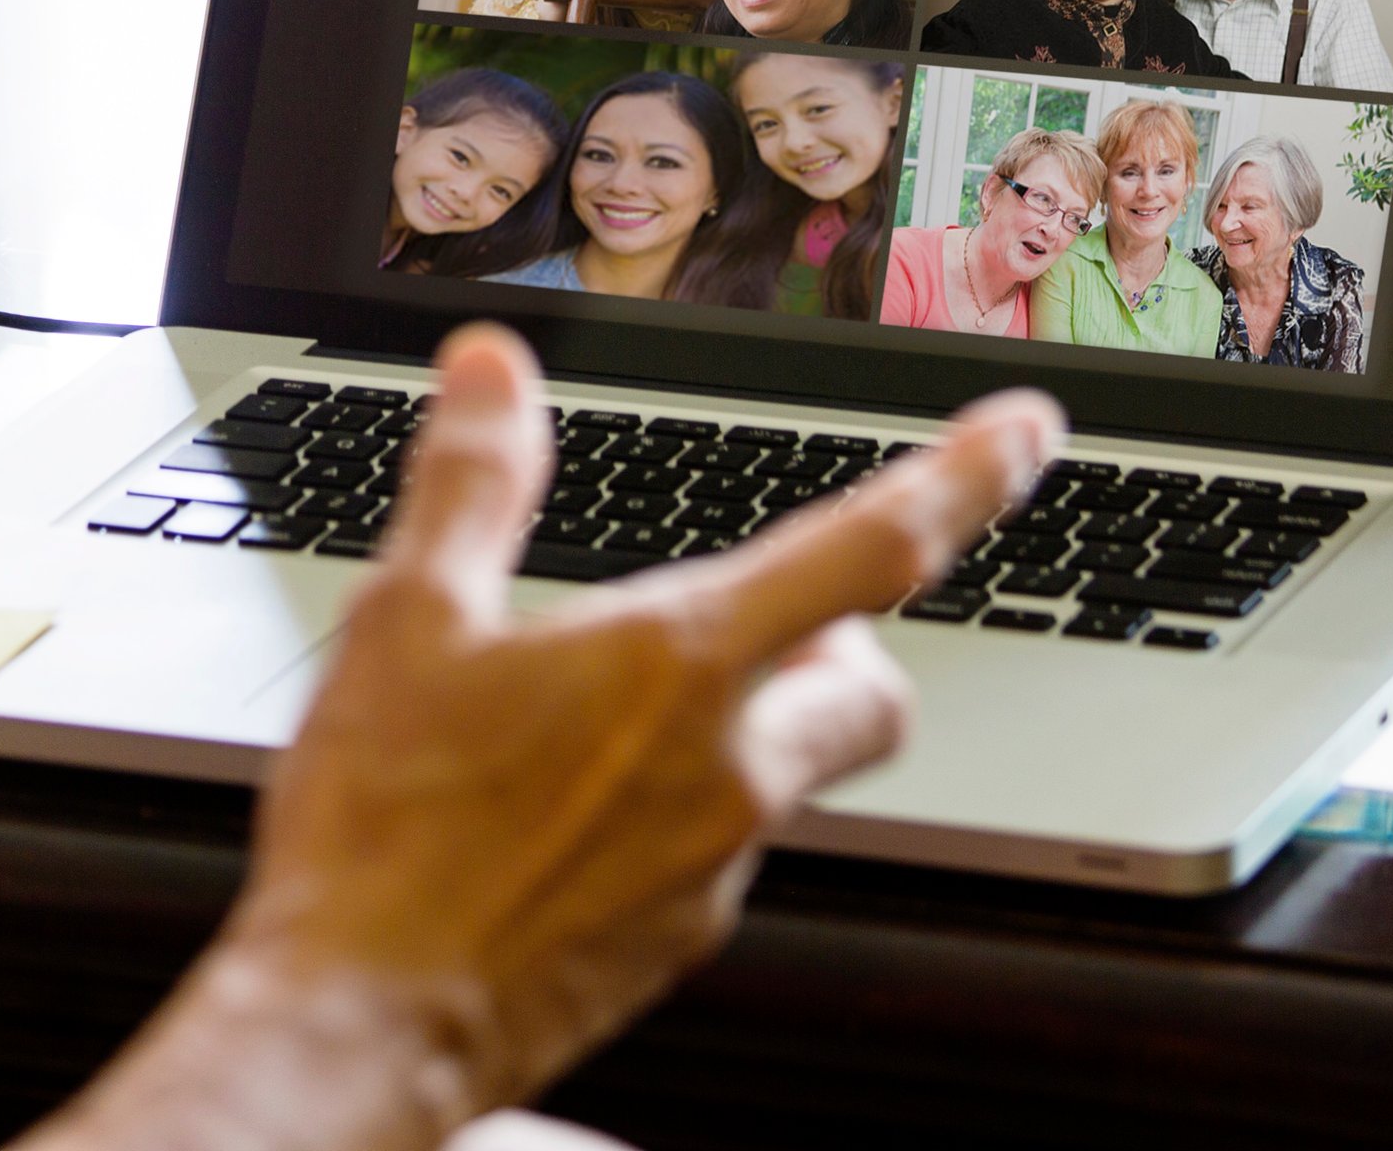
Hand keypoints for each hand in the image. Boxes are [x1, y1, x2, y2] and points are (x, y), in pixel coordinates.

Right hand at [33, 328, 1058, 1150]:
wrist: (361, 1022)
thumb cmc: (382, 831)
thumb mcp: (407, 620)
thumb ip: (473, 480)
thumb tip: (494, 370)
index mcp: (679, 666)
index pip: (874, 548)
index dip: (970, 476)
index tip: (1031, 429)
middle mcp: (726, 769)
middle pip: (870, 689)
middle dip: (848, 642)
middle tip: (781, 617)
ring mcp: (711, 869)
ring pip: (789, 773)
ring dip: (748, 727)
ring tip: (617, 717)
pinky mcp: (675, 945)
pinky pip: (718, 852)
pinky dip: (678, 810)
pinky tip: (572, 811)